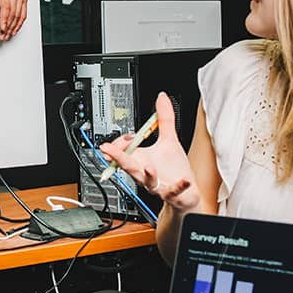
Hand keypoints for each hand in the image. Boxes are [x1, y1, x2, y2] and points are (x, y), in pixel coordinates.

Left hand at [0, 0, 26, 40]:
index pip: (6, 8)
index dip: (4, 19)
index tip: (2, 28)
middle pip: (13, 14)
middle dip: (8, 27)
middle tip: (3, 35)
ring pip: (19, 15)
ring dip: (14, 27)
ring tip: (9, 34)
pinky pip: (24, 13)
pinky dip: (20, 22)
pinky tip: (16, 28)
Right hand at [99, 92, 201, 212]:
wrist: (185, 194)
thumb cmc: (173, 169)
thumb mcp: (170, 140)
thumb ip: (164, 119)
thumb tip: (161, 98)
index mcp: (142, 160)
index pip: (124, 151)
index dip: (118, 145)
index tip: (114, 140)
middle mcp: (146, 174)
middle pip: (130, 165)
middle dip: (118, 158)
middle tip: (106, 151)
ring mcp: (159, 185)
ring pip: (149, 181)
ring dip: (148, 175)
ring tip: (148, 167)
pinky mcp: (173, 193)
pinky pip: (174, 190)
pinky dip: (179, 186)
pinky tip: (184, 179)